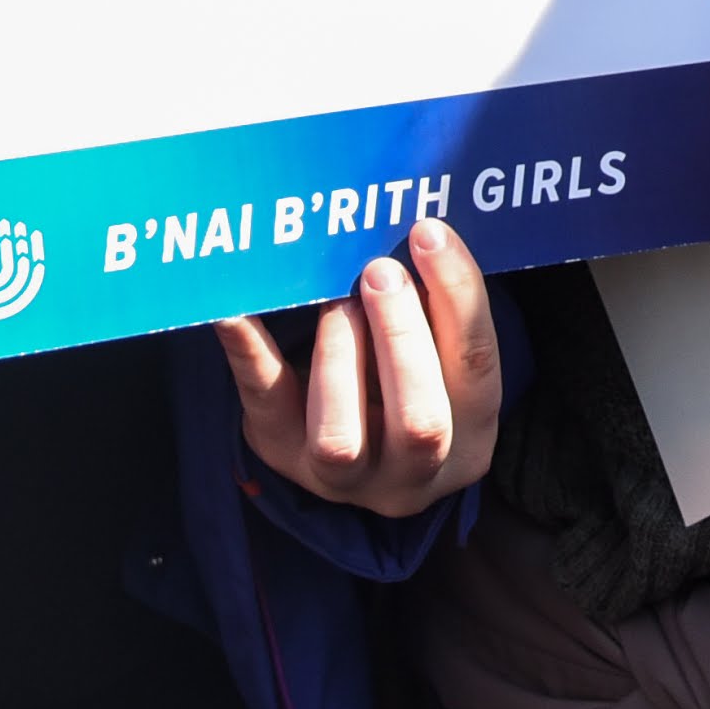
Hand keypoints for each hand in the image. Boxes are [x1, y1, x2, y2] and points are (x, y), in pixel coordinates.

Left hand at [218, 215, 498, 516]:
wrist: (358, 451)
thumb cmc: (410, 378)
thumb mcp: (443, 358)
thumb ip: (439, 310)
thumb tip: (420, 231)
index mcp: (469, 436)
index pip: (476, 365)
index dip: (456, 294)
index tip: (428, 231)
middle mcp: (414, 472)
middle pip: (419, 420)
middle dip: (399, 335)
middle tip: (378, 270)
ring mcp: (343, 477)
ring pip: (340, 438)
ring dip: (339, 354)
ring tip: (336, 300)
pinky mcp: (281, 451)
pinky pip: (264, 401)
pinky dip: (248, 350)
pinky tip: (233, 309)